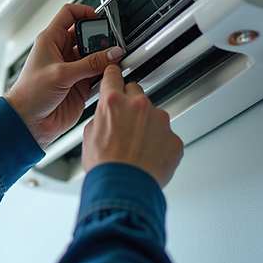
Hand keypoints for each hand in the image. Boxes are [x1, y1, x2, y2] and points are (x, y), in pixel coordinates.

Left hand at [4, 4, 123, 148]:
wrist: (28, 122)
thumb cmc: (29, 94)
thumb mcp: (60, 74)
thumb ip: (89, 64)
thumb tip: (111, 54)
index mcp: (51, 41)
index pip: (69, 15)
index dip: (84, 11)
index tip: (99, 17)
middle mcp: (62, 53)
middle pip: (87, 36)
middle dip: (101, 39)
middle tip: (112, 45)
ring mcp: (72, 69)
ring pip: (95, 56)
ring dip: (105, 58)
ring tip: (115, 60)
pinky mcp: (80, 85)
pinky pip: (98, 75)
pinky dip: (106, 75)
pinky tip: (111, 76)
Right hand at [82, 64, 182, 187]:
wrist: (124, 189)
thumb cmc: (105, 167)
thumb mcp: (89, 136)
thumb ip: (101, 118)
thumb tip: (106, 116)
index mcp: (114, 102)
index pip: (113, 76)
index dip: (113, 75)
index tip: (115, 73)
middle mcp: (139, 106)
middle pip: (136, 92)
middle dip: (130, 104)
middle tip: (124, 124)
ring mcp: (160, 121)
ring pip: (153, 115)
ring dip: (146, 125)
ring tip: (135, 147)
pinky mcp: (173, 138)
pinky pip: (166, 135)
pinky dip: (159, 143)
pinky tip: (148, 156)